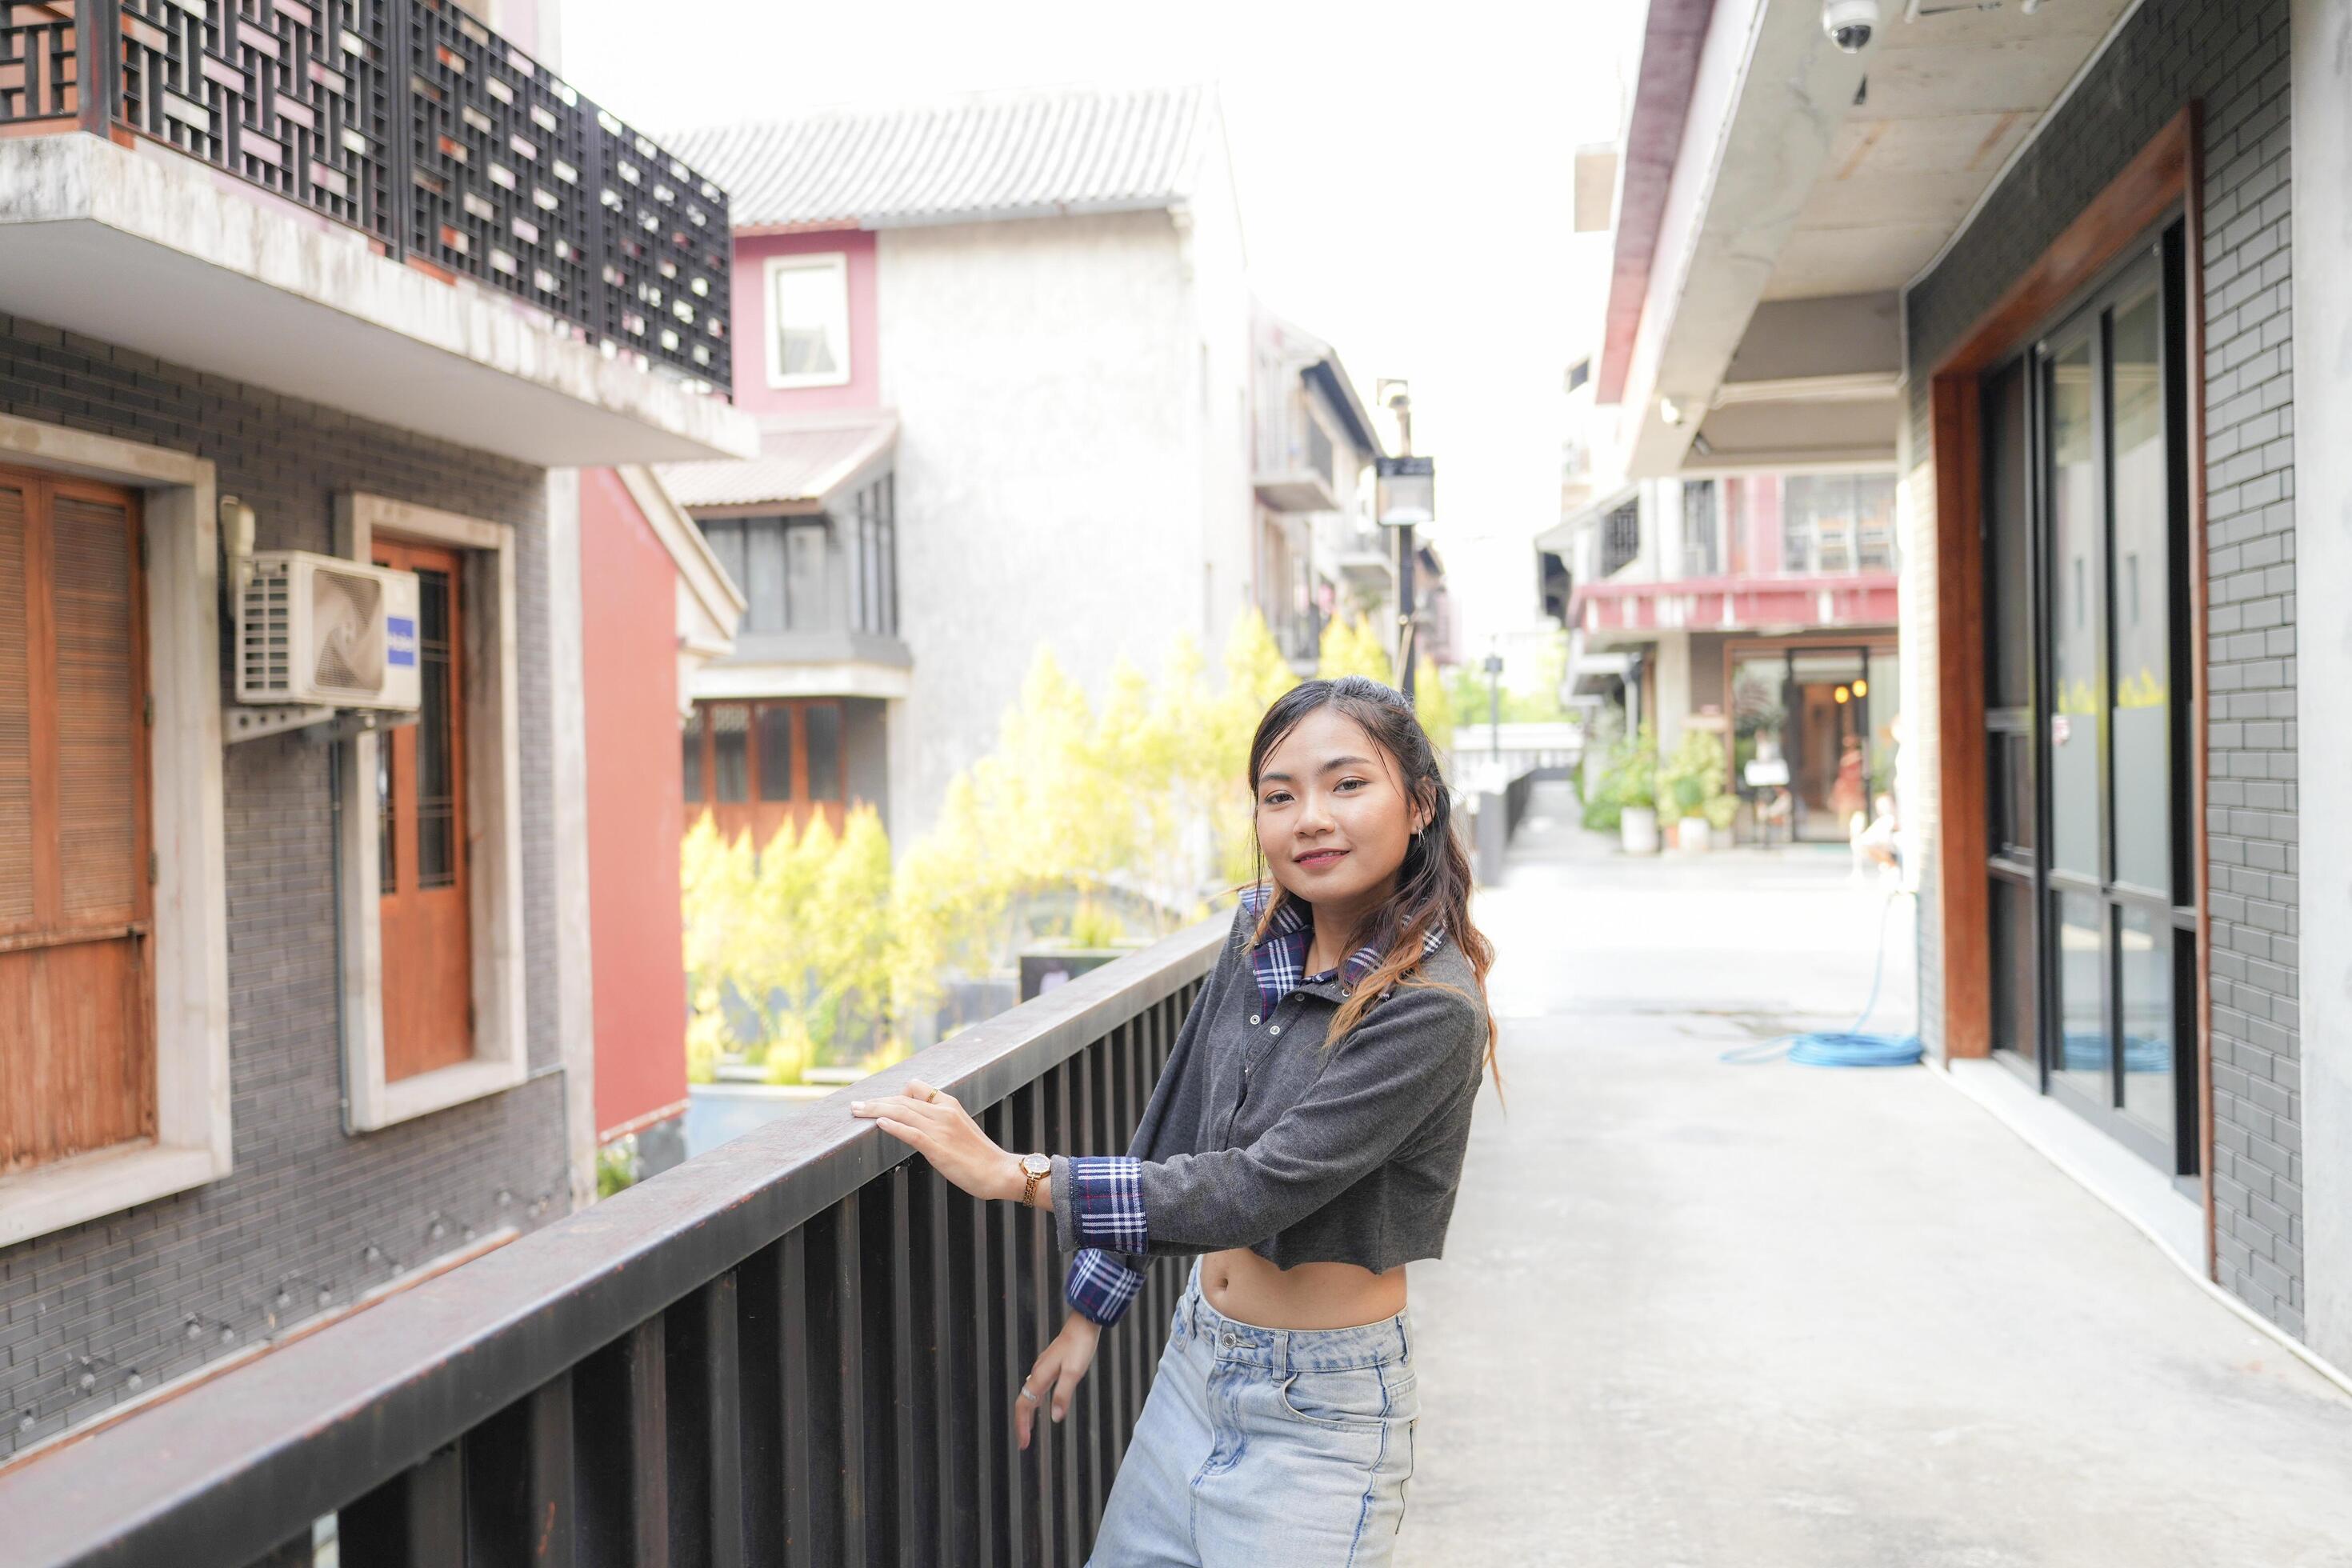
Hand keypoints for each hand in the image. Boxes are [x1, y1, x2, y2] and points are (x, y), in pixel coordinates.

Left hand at [848, 1079, 1022, 1202]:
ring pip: (902, 1112)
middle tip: (855, 1105)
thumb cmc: (980, 1156)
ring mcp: (941, 1129)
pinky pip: (911, 1132)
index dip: (893, 1094)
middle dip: (875, 1101)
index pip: (915, 1088)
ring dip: (875, 1110)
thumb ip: (939, 1123)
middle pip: (902, 1099)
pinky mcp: (938, 1148)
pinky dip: (893, 1126)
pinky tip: (879, 1124)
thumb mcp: (959, 1130)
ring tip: (857, 1111)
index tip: (877, 1102)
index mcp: (949, 1105)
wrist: (999, 1171)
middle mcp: (943, 1112)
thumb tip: (917, 1125)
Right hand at [1017, 1314, 1100, 1448]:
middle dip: (1022, 1424)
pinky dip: (1034, 1402)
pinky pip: (1036, 1388)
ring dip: (1027, 1414)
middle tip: (1024, 1443)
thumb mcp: (1074, 1373)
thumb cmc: (1079, 1346)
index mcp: (1040, 1377)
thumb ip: (1063, 1395)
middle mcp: (1037, 1373)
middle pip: (1023, 1402)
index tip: (1023, 1444)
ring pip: (1028, 1395)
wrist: (1083, 1324)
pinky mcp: (1049, 1366)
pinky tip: (1039, 1405)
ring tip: (1029, 1430)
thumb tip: (1055, 1418)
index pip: (1024, 1406)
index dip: (1022, 1426)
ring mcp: (1042, 1369)